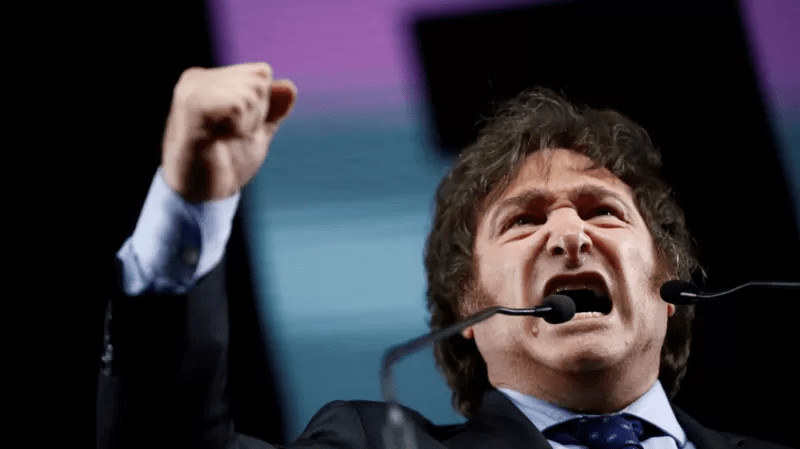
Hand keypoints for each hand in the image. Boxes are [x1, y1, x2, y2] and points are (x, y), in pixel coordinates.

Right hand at [161, 62, 296, 201]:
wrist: (202, 196)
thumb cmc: (225, 163)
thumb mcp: (255, 133)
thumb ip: (272, 111)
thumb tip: (290, 87)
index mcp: (209, 79)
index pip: (261, 73)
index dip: (262, 107)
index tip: (237, 128)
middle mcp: (197, 78)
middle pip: (259, 80)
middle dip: (256, 114)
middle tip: (230, 136)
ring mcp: (192, 91)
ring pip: (251, 92)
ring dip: (247, 123)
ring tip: (223, 138)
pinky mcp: (193, 108)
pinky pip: (237, 105)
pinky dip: (239, 127)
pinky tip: (219, 139)